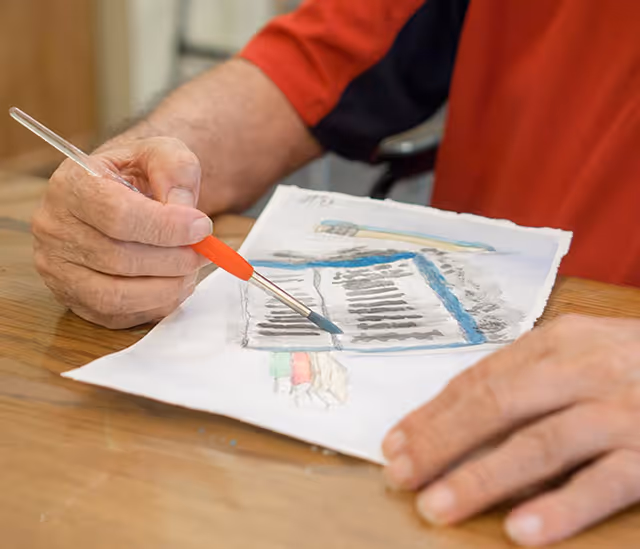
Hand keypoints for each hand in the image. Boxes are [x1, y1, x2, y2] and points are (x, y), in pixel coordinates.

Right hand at [32, 137, 212, 328]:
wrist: (118, 195)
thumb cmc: (138, 175)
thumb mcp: (161, 153)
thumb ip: (176, 170)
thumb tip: (184, 211)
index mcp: (71, 185)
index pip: (118, 215)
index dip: (167, 227)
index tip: (202, 227)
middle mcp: (54, 228)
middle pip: (119, 258)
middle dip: (173, 259)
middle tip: (203, 252)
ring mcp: (58, 268)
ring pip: (116, 295)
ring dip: (166, 288)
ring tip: (190, 270)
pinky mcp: (72, 298)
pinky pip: (117, 315)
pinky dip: (154, 305)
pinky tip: (173, 285)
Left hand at [382, 315, 639, 545]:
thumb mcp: (584, 350)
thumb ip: (530, 374)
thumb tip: (459, 411)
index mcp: (560, 342)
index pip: (479, 378)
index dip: (433, 412)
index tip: (396, 442)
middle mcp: (585, 369)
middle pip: (497, 404)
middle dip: (441, 442)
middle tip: (400, 475)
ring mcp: (621, 411)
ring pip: (539, 444)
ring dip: (483, 478)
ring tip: (438, 506)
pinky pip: (604, 482)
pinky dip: (562, 506)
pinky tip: (522, 530)